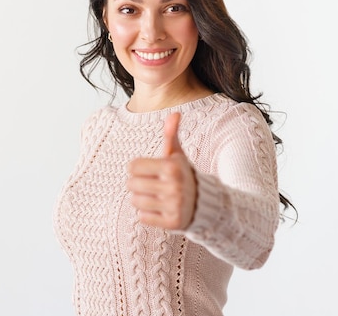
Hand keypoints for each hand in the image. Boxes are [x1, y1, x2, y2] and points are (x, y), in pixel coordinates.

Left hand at [126, 112, 197, 229]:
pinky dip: (147, 215)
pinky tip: (160, 209)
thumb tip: (174, 113)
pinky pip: (143, 218)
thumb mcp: (177, 155)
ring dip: (141, 199)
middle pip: (131, 185)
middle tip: (151, 185)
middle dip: (137, 184)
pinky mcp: (173, 223)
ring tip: (155, 197)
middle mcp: (174, 186)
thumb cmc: (183, 175)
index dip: (137, 168)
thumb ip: (171, 135)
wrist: (206, 204)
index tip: (148, 170)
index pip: (132, 166)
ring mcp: (174, 206)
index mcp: (171, 166)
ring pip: (135, 202)